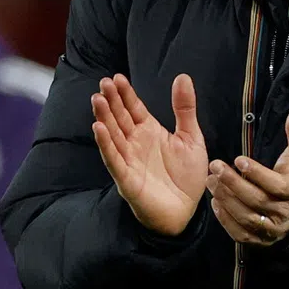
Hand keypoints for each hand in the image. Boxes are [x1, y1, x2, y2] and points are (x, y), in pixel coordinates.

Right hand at [91, 73, 207, 236]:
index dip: (125, 93)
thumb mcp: (191, 138)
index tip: (117, 77)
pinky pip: (113, 159)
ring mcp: (129, 160)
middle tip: (104, 83)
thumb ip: (185, 109)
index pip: (134, 108)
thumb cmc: (187, 176)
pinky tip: (98, 128)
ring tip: (97, 99)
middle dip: (111, 101)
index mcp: (150, 131)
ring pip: (113, 135)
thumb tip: (183, 77)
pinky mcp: (127, 178)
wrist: (187, 211)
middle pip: (120, 118)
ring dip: (104, 117)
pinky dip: (106, 144)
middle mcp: (136, 143)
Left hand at [208, 107, 288, 246]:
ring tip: (211, 181)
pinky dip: (226, 219)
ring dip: (226, 199)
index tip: (238, 159)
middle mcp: (285, 214)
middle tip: (215, 166)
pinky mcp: (260, 241)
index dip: (256, 173)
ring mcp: (272, 230)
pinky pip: (240, 233)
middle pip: (256, 200)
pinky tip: (215, 202)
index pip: (275, 185)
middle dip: (233, 183)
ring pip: (246, 217)